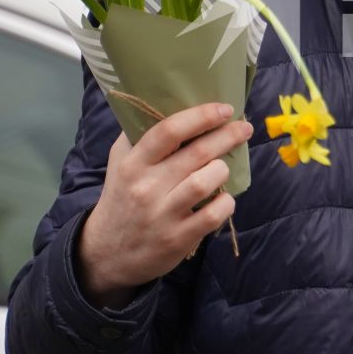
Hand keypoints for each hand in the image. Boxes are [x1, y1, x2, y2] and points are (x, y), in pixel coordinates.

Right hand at [76, 103, 253, 305]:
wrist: (107, 252)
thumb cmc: (122, 198)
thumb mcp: (120, 163)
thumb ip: (139, 135)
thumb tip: (167, 101)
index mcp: (133, 164)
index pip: (168, 131)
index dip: (201, 116)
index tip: (224, 109)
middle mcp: (147, 187)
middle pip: (196, 153)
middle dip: (227, 136)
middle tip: (244, 128)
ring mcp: (163, 214)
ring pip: (206, 181)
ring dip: (222, 169)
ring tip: (222, 167)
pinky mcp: (178, 238)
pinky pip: (214, 214)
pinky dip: (226, 203)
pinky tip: (224, 198)